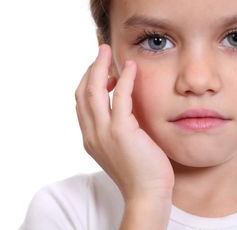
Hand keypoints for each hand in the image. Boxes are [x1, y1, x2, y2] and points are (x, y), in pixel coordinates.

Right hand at [74, 44, 174, 201]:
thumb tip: (124, 104)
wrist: (147, 194)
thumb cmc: (141, 170)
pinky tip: (131, 67)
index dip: (88, 79)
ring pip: (93, 90)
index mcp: (91, 137)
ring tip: (107, 50)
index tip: (99, 65)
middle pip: (82, 91)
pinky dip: (123, 78)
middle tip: (100, 50)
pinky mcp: (120, 131)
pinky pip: (119, 96)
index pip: (82, 101)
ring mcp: (103, 132)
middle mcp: (92, 133)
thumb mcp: (122, 145)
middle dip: (90, 67)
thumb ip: (118, 125)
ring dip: (99, 66)